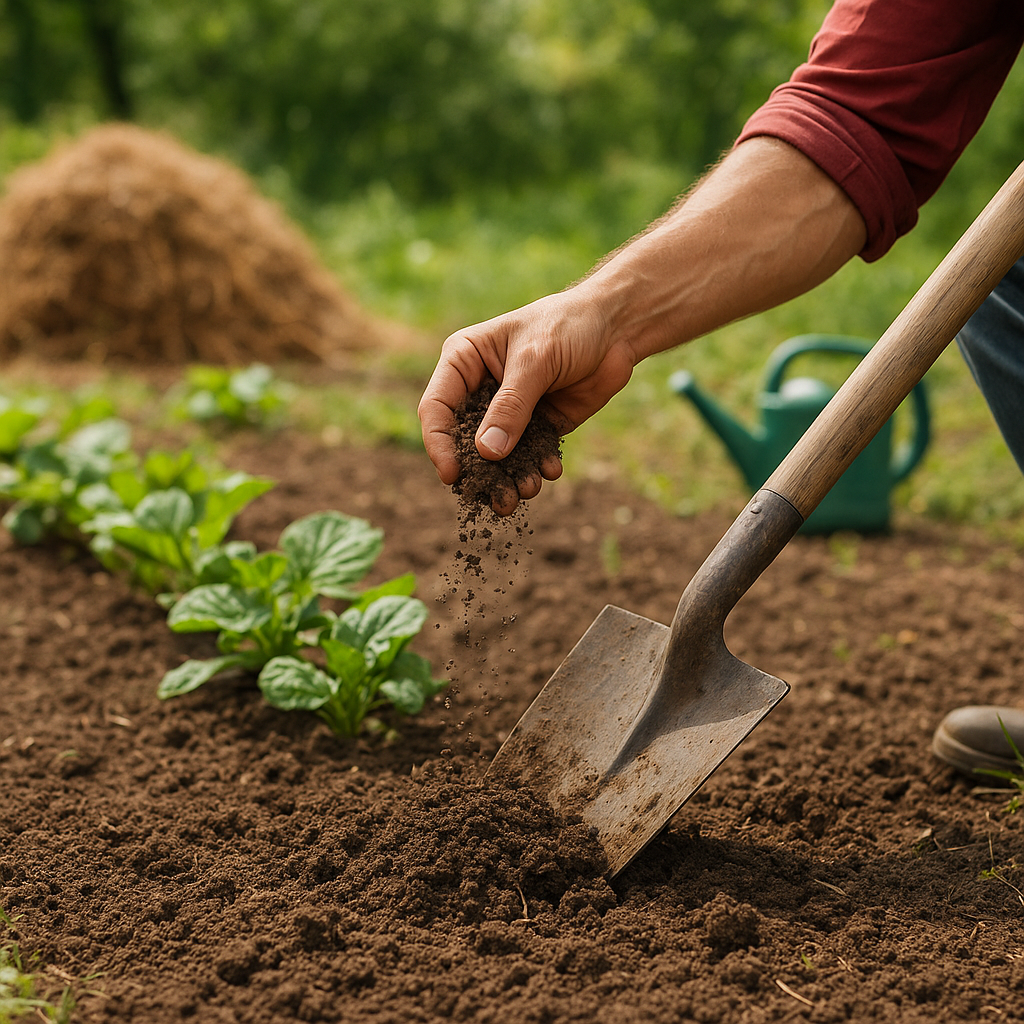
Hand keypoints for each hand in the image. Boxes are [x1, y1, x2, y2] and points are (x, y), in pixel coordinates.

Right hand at [417, 282, 638, 512]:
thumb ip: (511, 406)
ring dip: (509, 478)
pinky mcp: (538, 426)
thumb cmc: (568, 326)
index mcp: (464, 362)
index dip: (440, 444)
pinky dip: (537, 468)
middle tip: (497, 498)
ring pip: (497, 456)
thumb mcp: (536, 361)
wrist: (617, 328)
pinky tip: (550, 470)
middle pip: (465, 441)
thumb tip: (487, 452)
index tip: (452, 475)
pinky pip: (529, 456)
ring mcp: (509, 412)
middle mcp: (480, 390)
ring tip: (527, 490)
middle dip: (480, 473)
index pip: (437, 408)